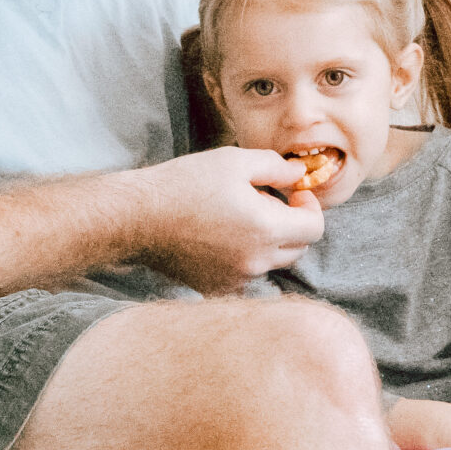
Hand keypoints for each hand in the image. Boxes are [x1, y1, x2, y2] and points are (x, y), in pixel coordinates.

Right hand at [131, 149, 324, 291]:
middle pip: (298, 248)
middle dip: (292, 223)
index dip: (310, 207)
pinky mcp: (214, 288)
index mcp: (266, 230)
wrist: (135, 218)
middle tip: (268, 201)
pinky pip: (246, 275)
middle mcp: (255, 261)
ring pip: (272, 263)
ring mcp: (234, 279)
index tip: (295, 194)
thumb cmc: (184, 184)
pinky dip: (246, 258)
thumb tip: (299, 174)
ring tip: (241, 217)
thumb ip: (276, 168)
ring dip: (269, 241)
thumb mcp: (236, 161)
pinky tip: (224, 237)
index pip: (315, 228)